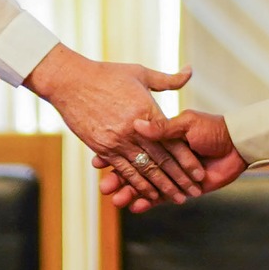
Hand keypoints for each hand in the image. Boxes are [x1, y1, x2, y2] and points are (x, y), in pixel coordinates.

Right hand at [26, 45, 200, 203]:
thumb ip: (168, 79)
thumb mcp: (140, 73)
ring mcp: (118, 140)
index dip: (188, 160)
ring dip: (162, 187)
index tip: (199, 174)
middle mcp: (135, 129)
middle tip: (193, 193)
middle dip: (180, 179)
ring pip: (146, 169)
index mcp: (148, 111)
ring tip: (177, 199)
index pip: (173, 141)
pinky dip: (138, 184)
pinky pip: (124, 170)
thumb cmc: (105, 73)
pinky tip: (149, 194)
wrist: (69, 80)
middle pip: (163, 160)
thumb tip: (190, 70)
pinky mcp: (103, 147)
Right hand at [103, 110, 248, 211]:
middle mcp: (161, 157)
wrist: (239, 144)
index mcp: (159, 139)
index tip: (97, 163)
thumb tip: (138, 125)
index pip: (131, 149)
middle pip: (134, 171)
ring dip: (130, 194)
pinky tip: (135, 208)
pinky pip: (162, 197)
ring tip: (116, 201)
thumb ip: (163, 128)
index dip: (114, 156)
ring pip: (145, 186)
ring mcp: (170, 175)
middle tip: (104, 189)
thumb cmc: (213, 128)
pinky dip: (149, 203)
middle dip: (118, 180)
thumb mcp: (186, 123)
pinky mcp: (181, 188)